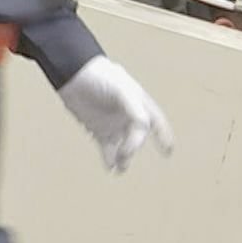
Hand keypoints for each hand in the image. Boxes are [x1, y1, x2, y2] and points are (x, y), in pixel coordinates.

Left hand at [58, 56, 174, 171]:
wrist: (74, 74)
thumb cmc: (102, 77)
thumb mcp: (123, 90)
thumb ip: (136, 110)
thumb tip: (143, 130)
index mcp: (139, 104)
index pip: (156, 122)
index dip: (164, 136)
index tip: (167, 150)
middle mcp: (129, 116)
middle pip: (138, 137)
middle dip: (134, 146)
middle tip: (126, 152)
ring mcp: (114, 124)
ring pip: (124, 146)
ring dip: (124, 158)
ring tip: (121, 167)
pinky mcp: (98, 130)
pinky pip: (107, 149)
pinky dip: (109, 160)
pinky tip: (110, 168)